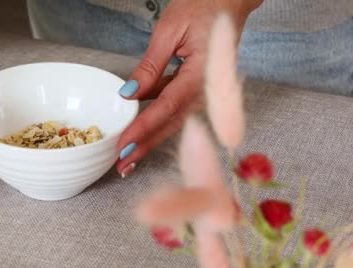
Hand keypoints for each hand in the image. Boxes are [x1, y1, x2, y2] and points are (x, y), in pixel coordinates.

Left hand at [115, 0, 261, 176]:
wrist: (230, 0)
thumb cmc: (203, 7)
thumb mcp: (170, 31)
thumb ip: (151, 65)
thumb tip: (129, 93)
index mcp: (202, 74)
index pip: (166, 107)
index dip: (143, 129)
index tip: (123, 146)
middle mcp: (207, 90)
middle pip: (172, 124)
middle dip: (145, 147)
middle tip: (122, 166)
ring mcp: (206, 92)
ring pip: (174, 122)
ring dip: (151, 140)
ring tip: (128, 157)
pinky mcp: (200, 90)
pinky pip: (177, 110)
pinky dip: (158, 122)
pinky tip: (139, 133)